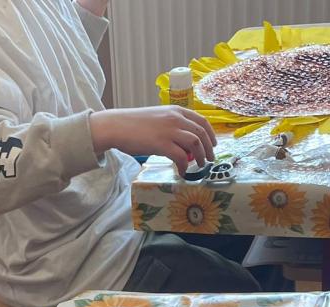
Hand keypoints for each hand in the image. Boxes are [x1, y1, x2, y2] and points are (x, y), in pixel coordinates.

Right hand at [89, 106, 216, 173]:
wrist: (117, 126)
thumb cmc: (134, 124)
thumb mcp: (158, 118)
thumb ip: (172, 126)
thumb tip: (182, 143)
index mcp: (176, 111)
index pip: (202, 121)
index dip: (211, 134)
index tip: (213, 144)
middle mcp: (176, 118)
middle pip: (202, 133)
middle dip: (209, 149)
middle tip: (209, 160)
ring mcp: (170, 131)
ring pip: (195, 144)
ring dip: (201, 157)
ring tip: (200, 166)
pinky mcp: (162, 144)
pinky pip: (181, 156)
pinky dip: (185, 166)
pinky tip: (182, 171)